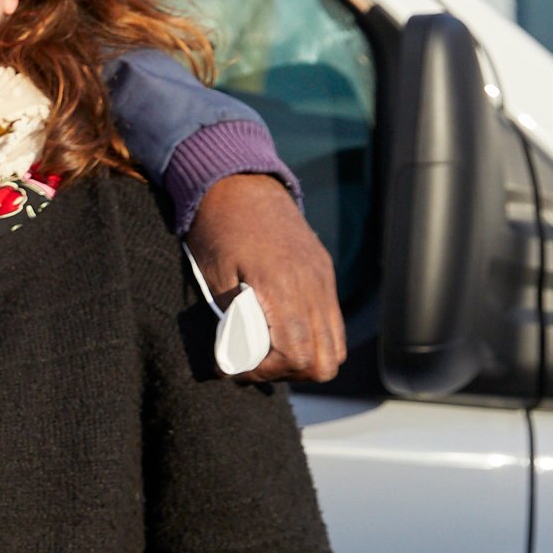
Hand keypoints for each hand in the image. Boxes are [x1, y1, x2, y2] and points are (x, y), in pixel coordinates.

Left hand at [186, 173, 343, 382]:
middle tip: (254, 366)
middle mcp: (313, 287)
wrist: (237, 180)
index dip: (265, 372)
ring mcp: (323, 279)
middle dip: (289, 373)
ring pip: (336, 346)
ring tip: (269, 352)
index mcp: (283, 288)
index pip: (294, 355)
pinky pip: (332, 320)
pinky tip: (281, 329)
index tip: (236, 370)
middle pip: (325, 361)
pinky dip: (313, 336)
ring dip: (305, 359)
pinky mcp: (324, 272)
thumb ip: (236, 320)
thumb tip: (241, 359)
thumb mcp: (216, 277)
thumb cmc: (217, 227)